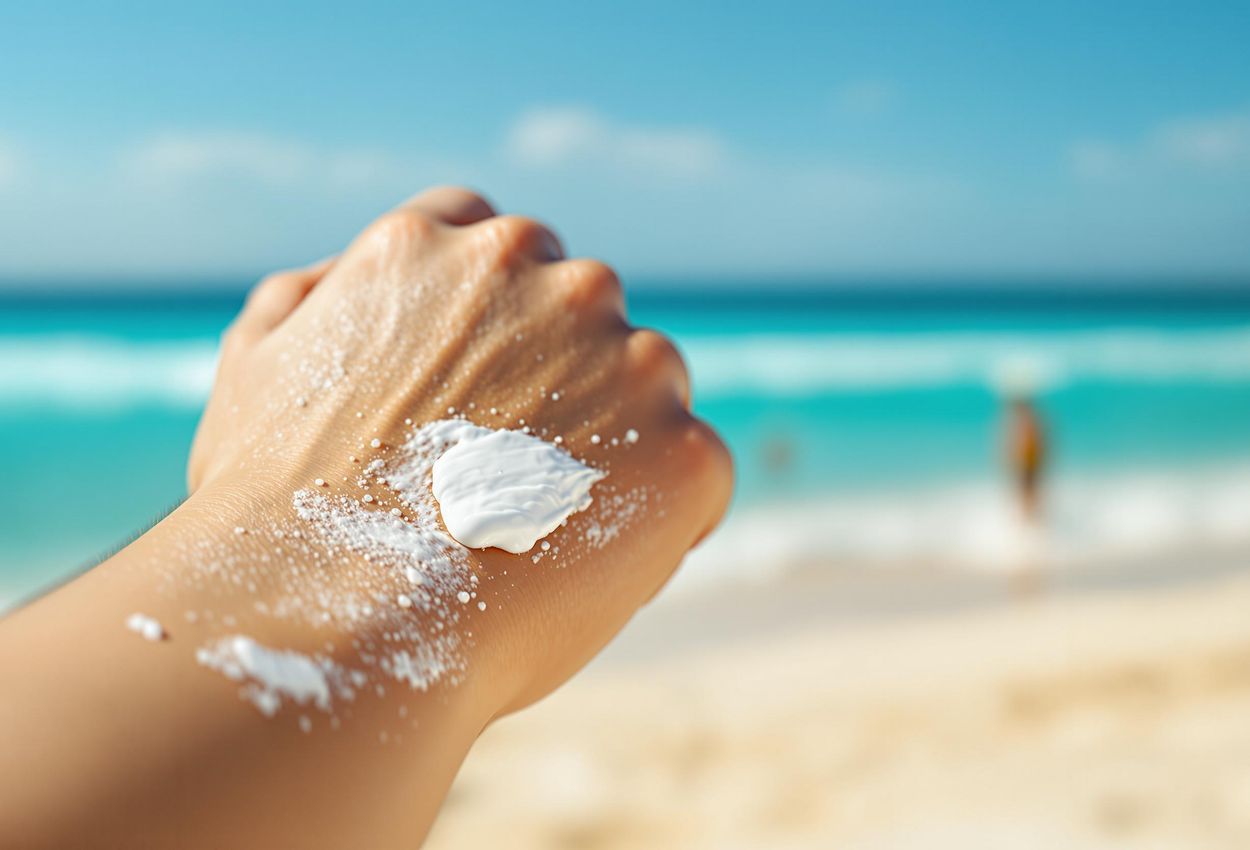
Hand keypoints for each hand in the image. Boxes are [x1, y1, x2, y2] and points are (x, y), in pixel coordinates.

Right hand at [188, 186, 732, 714]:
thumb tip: (342, 279)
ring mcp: (627, 359)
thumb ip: (311, 299)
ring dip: (622, 442)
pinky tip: (600, 569)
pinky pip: (696, 473)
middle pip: (584, 312)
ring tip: (550, 534)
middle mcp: (546, 276)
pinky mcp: (683, 449)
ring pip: (651, 388)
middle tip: (515, 476)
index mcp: (441, 243)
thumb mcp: (255, 369)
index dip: (495, 321)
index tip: (484, 387)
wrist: (332, 625)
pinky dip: (668, 517)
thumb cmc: (274, 516)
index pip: (497, 245)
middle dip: (563, 377)